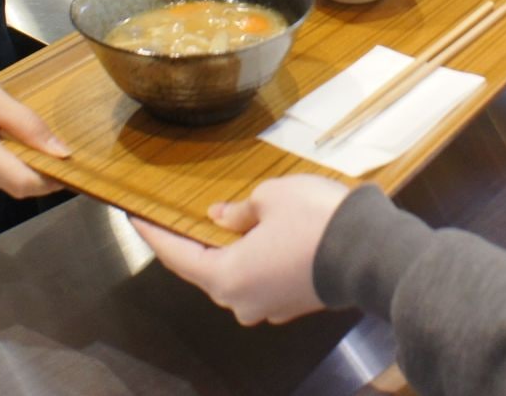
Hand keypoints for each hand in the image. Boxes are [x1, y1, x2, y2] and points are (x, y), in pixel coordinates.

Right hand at [0, 58, 70, 196]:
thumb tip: (61, 151)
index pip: (23, 182)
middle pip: (15, 184)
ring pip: (3, 183)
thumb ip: (28, 124)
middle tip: (44, 141)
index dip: (51, 178)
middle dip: (36, 168)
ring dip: (16, 165)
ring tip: (8, 133)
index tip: (69, 165)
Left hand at [130, 175, 350, 324]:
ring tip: (222, 218)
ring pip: (237, 274)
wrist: (371, 250)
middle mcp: (243, 302)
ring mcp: (270, 307)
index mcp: (226, 278)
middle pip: (206, 269)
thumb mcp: (269, 198)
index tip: (135, 217)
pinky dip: (254, 257)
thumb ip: (238, 211)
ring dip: (229, 249)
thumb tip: (222, 218)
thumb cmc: (315, 221)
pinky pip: (262, 278)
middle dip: (192, 241)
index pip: (177, 256)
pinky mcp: (294, 303)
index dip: (154, 234)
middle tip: (175, 214)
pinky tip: (258, 233)